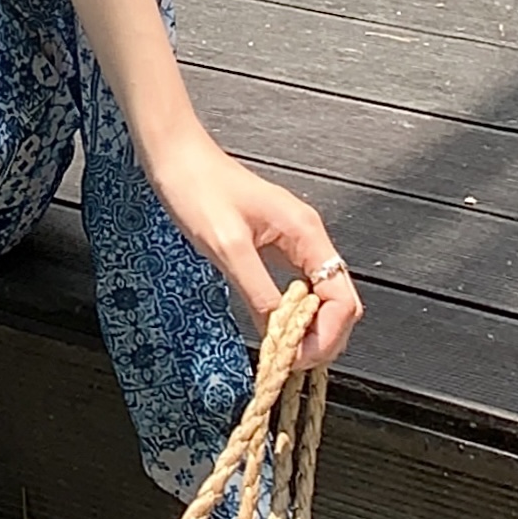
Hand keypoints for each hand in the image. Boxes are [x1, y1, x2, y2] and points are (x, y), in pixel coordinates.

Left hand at [146, 130, 361, 370]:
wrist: (175, 156)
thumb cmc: (198, 189)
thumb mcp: (227, 246)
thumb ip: (258, 291)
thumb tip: (279, 334)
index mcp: (306, 233)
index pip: (342, 298)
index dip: (328, 334)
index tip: (297, 358)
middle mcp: (309, 237)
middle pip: (338, 301)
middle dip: (322, 337)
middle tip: (288, 362)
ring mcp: (294, 241)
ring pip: (320, 297)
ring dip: (308, 328)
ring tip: (281, 351)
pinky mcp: (275, 245)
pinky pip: (298, 287)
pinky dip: (292, 312)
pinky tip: (274, 326)